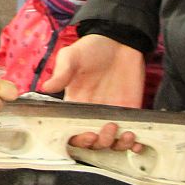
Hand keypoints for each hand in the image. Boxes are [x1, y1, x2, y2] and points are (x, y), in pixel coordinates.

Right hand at [44, 34, 148, 150]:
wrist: (120, 39)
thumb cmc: (92, 47)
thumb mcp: (72, 56)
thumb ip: (62, 72)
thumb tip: (46, 87)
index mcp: (74, 105)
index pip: (72, 132)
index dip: (79, 139)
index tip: (87, 134)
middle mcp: (92, 114)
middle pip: (93, 143)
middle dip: (100, 142)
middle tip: (107, 128)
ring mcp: (112, 115)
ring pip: (113, 144)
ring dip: (118, 145)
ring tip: (126, 133)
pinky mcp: (131, 112)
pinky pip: (132, 136)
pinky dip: (135, 145)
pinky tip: (138, 142)